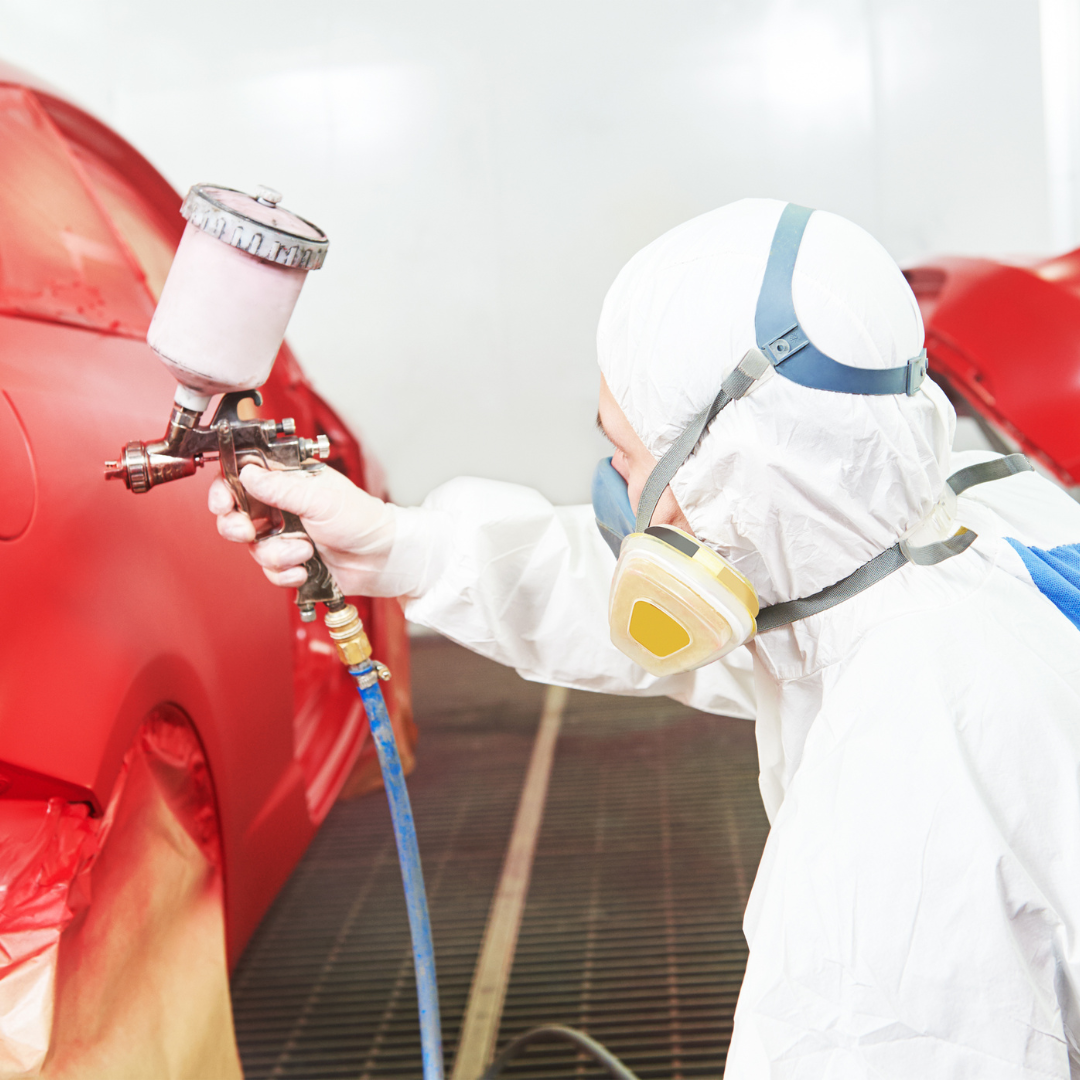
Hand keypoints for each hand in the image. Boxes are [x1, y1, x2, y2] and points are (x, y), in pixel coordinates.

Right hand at [208, 464, 396, 594]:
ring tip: (304, 550)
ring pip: (253, 548)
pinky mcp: (291, 562)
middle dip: (238, 527)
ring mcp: (285, 536)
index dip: (225, 491)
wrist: (381, 558)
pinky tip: (305, 568)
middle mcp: (281, 508)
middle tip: (250, 531)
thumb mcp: (320, 498)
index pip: (241, 479)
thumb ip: (281, 487)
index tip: (224, 503)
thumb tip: (248, 473)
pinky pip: (270, 571)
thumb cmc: (362, 520)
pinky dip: (286, 573)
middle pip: (235, 516)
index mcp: (287, 482)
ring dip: (277, 553)